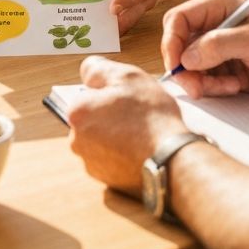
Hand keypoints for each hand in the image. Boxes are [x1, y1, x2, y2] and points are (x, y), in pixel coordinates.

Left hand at [67, 57, 185, 194]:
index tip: (125, 97)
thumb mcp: (127, 76)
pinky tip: (140, 148)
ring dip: (116, 134)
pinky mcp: (106, 179)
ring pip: (102, 138)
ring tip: (140, 132)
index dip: (109, 92)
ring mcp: (91, 163)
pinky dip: (122, 153)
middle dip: (110, 114)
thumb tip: (87, 73)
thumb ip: (98, 69)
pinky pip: (112, 158)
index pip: (88, 93)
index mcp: (77, 113)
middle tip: (135, 113)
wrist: (171, 160)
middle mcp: (77, 141)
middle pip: (93, 117)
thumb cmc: (151, 117)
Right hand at [161, 0, 248, 99]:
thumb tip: (187, 57)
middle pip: (178, 45)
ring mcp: (215, 48)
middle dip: (184, 68)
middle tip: (196, 87)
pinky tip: (235, 86)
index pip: (178, 19)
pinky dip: (213, 88)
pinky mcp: (221, 68)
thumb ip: (218, 46)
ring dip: (202, 81)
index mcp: (216, 7)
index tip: (175, 65)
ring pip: (188, 66)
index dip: (171, 42)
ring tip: (228, 86)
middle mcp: (212, 25)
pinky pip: (202, 80)